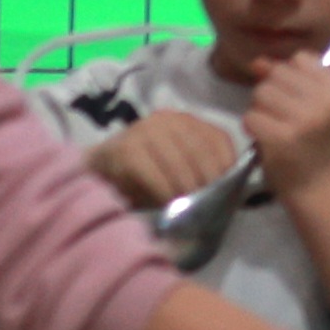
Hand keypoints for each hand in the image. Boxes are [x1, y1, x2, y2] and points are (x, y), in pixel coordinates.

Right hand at [90, 110, 243, 206]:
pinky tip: (169, 205)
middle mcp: (167, 119)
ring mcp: (144, 130)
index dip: (227, 165)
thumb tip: (229, 191)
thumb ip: (201, 169)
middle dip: (208, 182)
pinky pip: (154, 174)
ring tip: (191, 210)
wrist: (100, 170)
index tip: (229, 189)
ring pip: (179, 162)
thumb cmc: (146, 173)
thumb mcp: (178, 166)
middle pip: (200, 151)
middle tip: (210, 207)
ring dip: (188, 190)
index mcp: (185, 121)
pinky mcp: (126, 149)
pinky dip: (165, 192)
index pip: (218, 138)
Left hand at [241, 50, 329, 196]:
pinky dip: (253, 128)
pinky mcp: (281, 139)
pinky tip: (267, 139)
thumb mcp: (313, 103)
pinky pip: (251, 116)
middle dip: (273, 93)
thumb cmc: (314, 141)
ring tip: (276, 127)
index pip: (300, 59)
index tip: (300, 100)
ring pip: (261, 93)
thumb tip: (258, 62)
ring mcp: (303, 120)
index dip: (291, 77)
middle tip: (285, 118)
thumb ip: (287, 77)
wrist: (318, 186)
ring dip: (261, 109)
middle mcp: (325, 102)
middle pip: (277, 74)